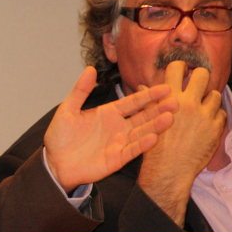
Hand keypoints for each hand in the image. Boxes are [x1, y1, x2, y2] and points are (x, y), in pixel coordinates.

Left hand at [45, 66, 177, 191]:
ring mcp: (119, 143)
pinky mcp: (116, 159)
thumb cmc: (60, 137)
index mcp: (109, 113)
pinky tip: (154, 137)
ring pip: (141, 132)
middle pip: (143, 116)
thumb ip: (80, 90)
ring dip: (156, 126)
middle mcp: (118, 127)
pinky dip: (143, 144)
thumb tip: (90, 69)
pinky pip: (132, 151)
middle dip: (159, 109)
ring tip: (171, 117)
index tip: (166, 88)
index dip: (149, 95)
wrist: (54, 163)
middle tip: (177, 101)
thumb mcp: (67, 109)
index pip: (133, 102)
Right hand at [137, 60, 226, 225]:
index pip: (177, 67)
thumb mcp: (146, 120)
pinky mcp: (215, 128)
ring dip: (209, 99)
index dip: (180, 67)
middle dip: (200, 78)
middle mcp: (188, 103)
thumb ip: (147, 100)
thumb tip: (143, 87)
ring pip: (215, 94)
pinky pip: (222, 114)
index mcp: (168, 98)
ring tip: (203, 108)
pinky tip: (206, 124)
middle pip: (202, 74)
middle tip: (197, 86)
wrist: (168, 170)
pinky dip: (215, 117)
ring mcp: (204, 115)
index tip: (182, 72)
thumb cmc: (154, 146)